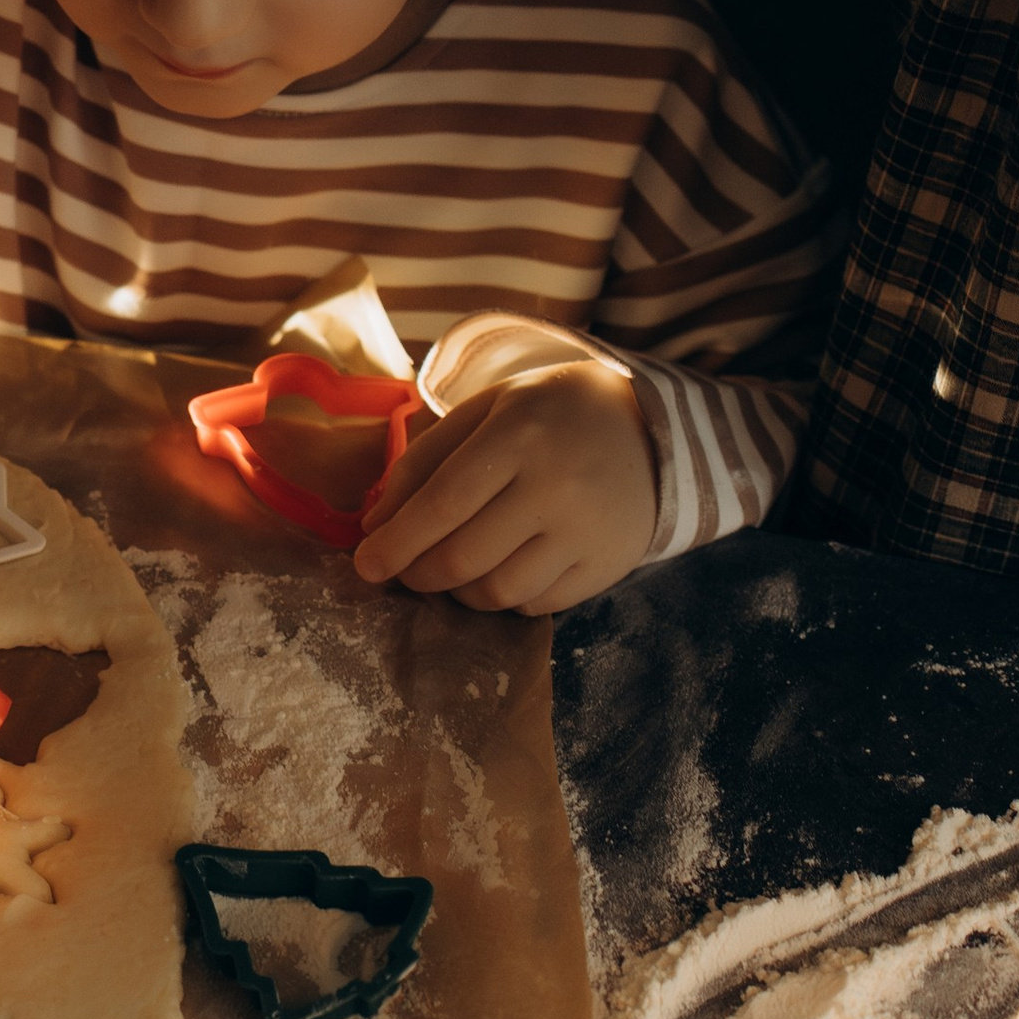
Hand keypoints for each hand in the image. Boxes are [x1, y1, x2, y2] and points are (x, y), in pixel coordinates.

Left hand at [349, 357, 656, 613]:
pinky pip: (534, 605)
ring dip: (457, 592)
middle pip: (463, 558)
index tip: (365, 564)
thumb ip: (425, 462)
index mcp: (519, 435)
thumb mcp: (485, 413)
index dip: (396, 542)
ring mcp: (586, 532)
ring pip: (497, 592)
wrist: (653, 430)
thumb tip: (374, 526)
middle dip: (417, 574)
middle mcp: (556, 486)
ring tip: (450, 568)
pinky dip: (502, 598)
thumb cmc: (549, 416)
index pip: (443, 504)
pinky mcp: (606, 566)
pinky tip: (497, 571)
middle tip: (403, 570)